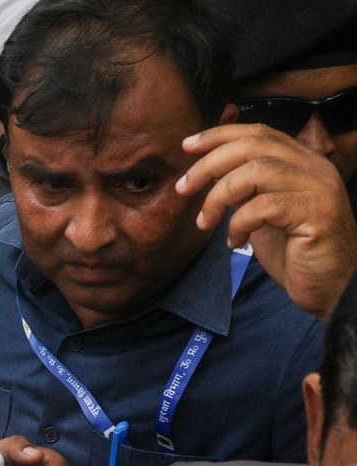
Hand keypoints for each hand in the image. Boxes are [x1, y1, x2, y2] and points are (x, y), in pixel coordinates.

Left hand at [179, 124, 356, 319]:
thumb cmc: (293, 250)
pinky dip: (238, 224)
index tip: (187, 145)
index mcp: (302, 161)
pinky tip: (235, 242)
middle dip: (208, 164)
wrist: (328, 286)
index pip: (259, 133)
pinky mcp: (317, 213)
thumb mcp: (261, 211)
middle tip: (183, 188)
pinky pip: (263, 207)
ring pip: (255, 171)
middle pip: (253, 146)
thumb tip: (207, 170)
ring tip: (204, 223)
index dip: (220, 135)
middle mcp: (314, 167)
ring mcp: (319, 188)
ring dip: (218, 197)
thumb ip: (243, 187)